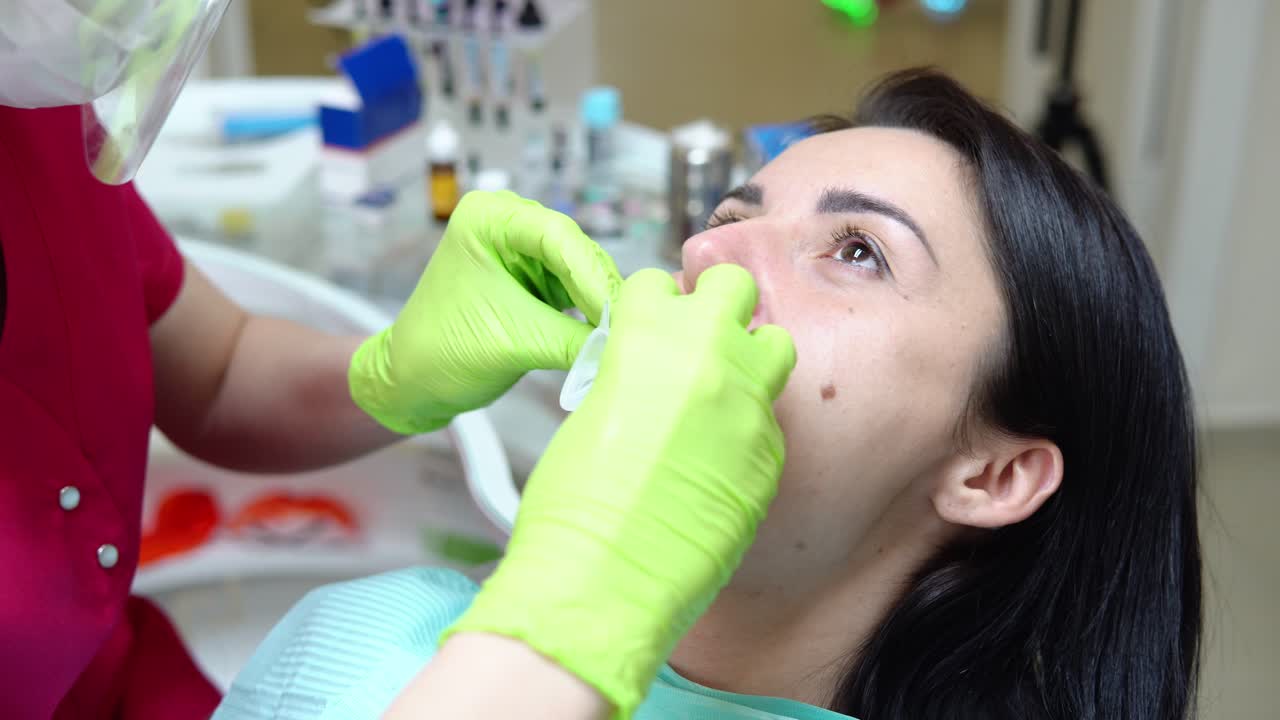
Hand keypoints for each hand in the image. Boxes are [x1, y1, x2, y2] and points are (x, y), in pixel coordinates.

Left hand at [349, 191, 621, 433]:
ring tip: (626, 336)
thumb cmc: (442, 352)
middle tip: (634, 328)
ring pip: (584, 272)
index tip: (620, 314)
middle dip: (603, 292)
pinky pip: (578, 291)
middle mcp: (510, 223)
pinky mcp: (538, 279)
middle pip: (577, 251)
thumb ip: (576, 340)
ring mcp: (525, 251)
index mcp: (489, 218)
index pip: (558, 236)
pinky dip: (593, 315)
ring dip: (603, 305)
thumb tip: (630, 344)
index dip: (593, 276)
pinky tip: (610, 335)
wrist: (413, 380)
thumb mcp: (515, 342)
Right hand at [445, 265, 796, 716]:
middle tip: (699, 338)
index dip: (654, 304)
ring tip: (720, 395)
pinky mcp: (771, 454)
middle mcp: (709, 356)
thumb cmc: (573, 506)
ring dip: (750, 359)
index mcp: (647, 336)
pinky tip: (718, 463)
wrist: (604, 581)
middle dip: (717, 305)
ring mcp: (749, 405)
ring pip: (776, 345)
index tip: (652, 323)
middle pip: (735, 288)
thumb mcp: (588, 412)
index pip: (661, 282)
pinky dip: (748, 430)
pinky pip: (769, 421)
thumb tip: (648, 373)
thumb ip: (630, 374)